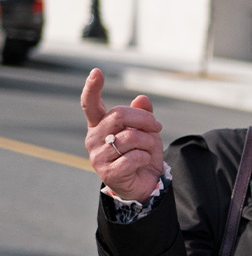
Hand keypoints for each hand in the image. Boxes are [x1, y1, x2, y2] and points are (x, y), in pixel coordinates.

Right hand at [81, 68, 165, 201]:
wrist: (145, 183)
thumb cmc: (142, 152)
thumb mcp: (146, 130)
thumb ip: (143, 114)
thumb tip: (142, 98)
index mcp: (100, 125)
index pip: (90, 104)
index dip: (92, 88)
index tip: (96, 72)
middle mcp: (94, 139)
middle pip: (119, 115)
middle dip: (144, 119)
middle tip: (157, 127)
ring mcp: (98, 156)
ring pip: (131, 137)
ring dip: (149, 142)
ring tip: (149, 150)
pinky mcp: (108, 173)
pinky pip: (135, 157)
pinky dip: (146, 158)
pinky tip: (142, 163)